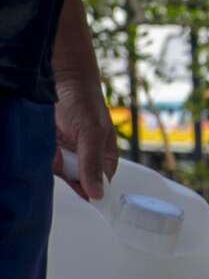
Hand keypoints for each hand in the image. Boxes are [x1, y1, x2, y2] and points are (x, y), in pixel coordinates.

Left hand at [49, 0, 114, 198]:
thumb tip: (97, 195)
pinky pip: (41, 163)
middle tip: (60, 185)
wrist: (59, 73)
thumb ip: (92, 165)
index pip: (99, 186)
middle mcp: (84, 157)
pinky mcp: (45, 146)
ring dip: (50, 174)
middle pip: (76, 183)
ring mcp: (64, 152)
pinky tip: (36, 162)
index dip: (90, 195)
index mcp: (103, 157)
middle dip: (67, 186)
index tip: (80, 205)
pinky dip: (38, 164)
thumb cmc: (84, 100)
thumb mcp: (91, 134)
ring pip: (57, 175)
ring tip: (50, 165)